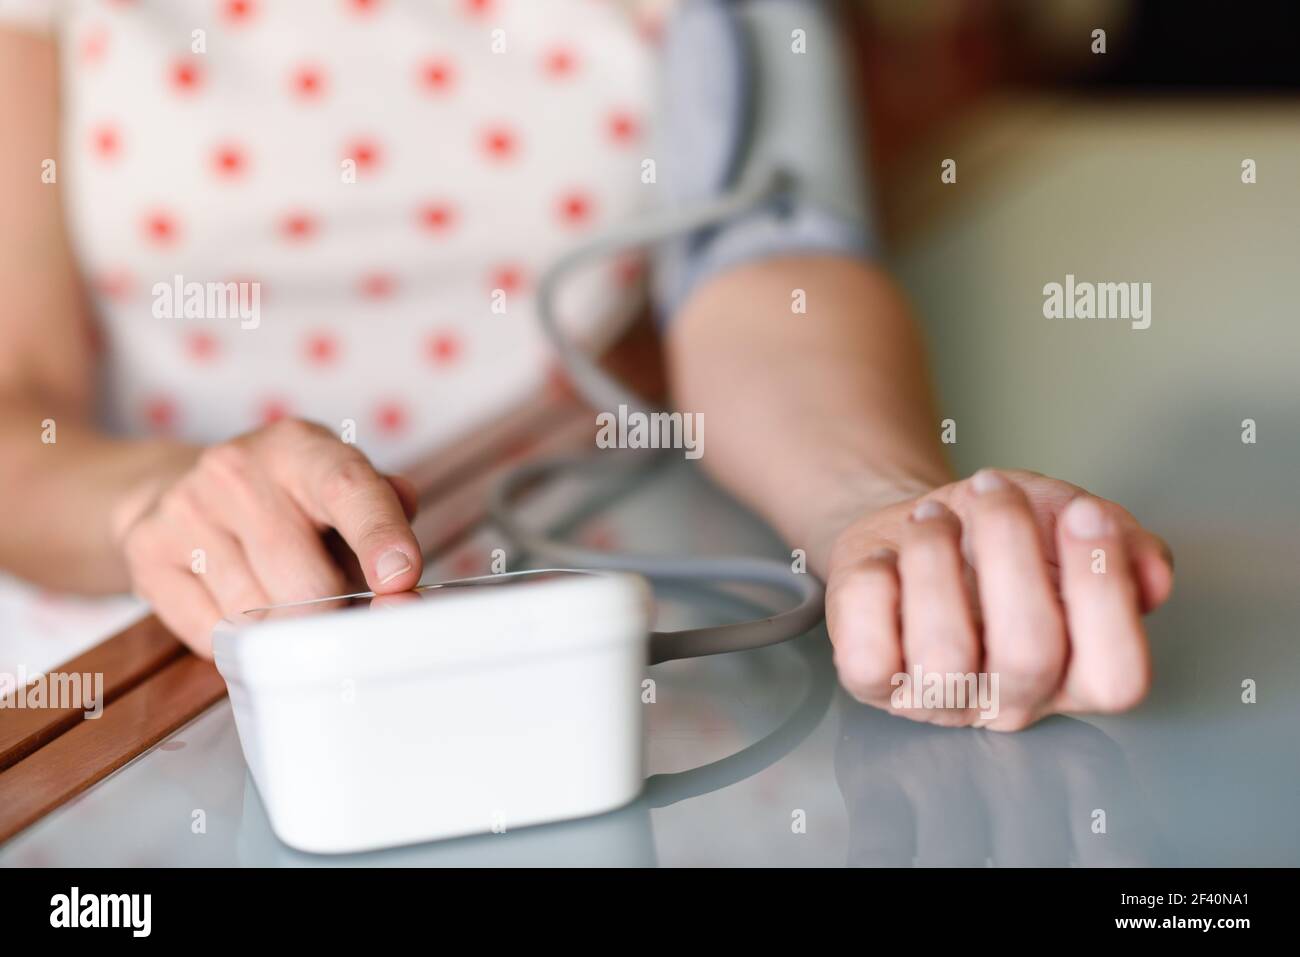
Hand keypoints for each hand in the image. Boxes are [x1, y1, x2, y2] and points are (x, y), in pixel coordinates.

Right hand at [113, 419, 422, 655]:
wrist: (174, 486)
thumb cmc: (284, 500)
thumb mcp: (339, 487)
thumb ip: (383, 516)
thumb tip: (402, 570)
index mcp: (301, 448)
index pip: (349, 489)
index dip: (380, 537)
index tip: (401, 579)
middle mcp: (238, 470)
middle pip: (307, 582)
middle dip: (330, 609)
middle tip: (331, 599)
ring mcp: (186, 510)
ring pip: (259, 616)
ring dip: (282, 625)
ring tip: (278, 591)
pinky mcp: (147, 554)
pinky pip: (212, 633)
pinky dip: (236, 637)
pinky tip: (235, 600)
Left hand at [824, 469, 1173, 730]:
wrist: (914, 526)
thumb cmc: (993, 536)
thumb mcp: (1064, 518)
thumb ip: (1122, 541)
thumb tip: (1151, 572)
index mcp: (1076, 674)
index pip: (1117, 675)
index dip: (1106, 594)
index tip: (1084, 515)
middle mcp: (1012, 699)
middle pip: (1030, 654)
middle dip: (1013, 552)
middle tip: (994, 489)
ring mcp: (938, 700)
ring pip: (943, 654)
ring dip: (935, 560)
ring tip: (930, 516)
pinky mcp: (871, 685)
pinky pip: (868, 653)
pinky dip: (874, 588)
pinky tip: (888, 560)